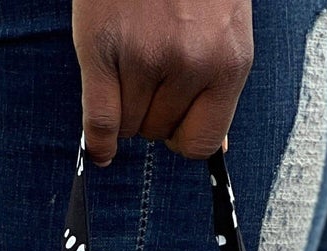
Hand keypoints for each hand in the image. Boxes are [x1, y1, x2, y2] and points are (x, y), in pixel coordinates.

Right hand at [73, 0, 252, 166]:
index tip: (172, 124)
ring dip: (123, 105)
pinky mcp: (104, 47)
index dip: (182, 136)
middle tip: (144, 74)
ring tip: (126, 66)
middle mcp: (191, 64)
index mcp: (229, 62)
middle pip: (158, 131)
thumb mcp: (224, 25)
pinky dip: (98, 141)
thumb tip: (217, 149)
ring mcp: (146, 56)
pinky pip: (101, 119)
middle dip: (149, 111)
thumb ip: (218, 82)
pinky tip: (99, 149)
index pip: (202, 142)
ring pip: (128, 124)